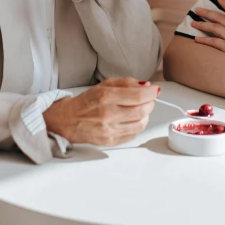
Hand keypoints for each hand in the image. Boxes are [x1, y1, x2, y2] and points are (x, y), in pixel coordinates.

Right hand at [43, 78, 158, 145]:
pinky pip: (133, 135)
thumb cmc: (87, 101)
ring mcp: (109, 130)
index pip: (138, 96)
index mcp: (106, 97)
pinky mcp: (110, 142)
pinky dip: (138, 126)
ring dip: (146, 115)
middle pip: (142, 111)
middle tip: (149, 99)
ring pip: (141, 124)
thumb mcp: (105, 84)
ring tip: (141, 109)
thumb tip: (146, 85)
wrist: (69, 120)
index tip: (155, 89)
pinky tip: (133, 119)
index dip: (151, 92)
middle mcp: (108, 114)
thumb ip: (127, 83)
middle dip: (151, 103)